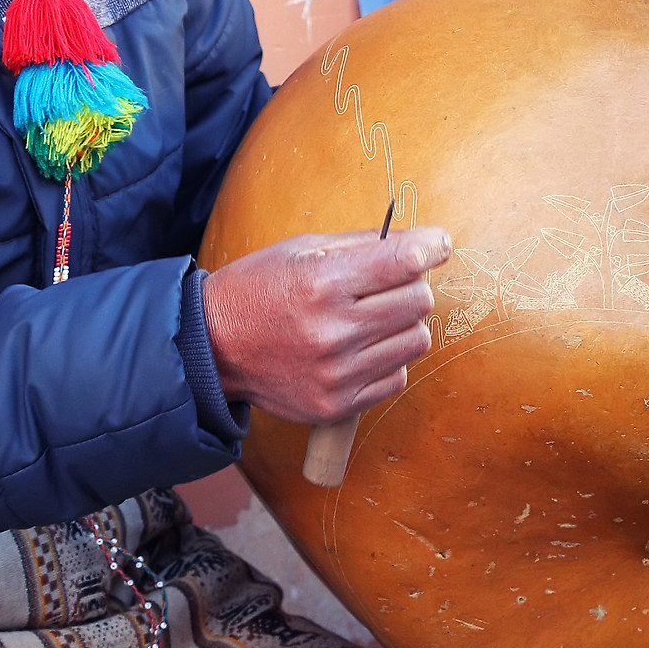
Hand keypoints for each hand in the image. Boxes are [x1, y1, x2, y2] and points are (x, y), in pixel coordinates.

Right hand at [201, 227, 450, 425]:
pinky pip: (396, 377)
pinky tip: (357, 349)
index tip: (437, 244)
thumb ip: (362, 245)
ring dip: (401, 325)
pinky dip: (386, 359)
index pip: (405, 262)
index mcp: (322, 283)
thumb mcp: (299, 250)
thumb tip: (422, 243)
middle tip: (386, 284)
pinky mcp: (337, 404)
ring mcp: (337, 373)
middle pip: (419, 301)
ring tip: (369, 319)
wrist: (211, 347)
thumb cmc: (257, 290)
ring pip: (416, 341)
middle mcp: (333, 331)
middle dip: (410, 285)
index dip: (432, 247)